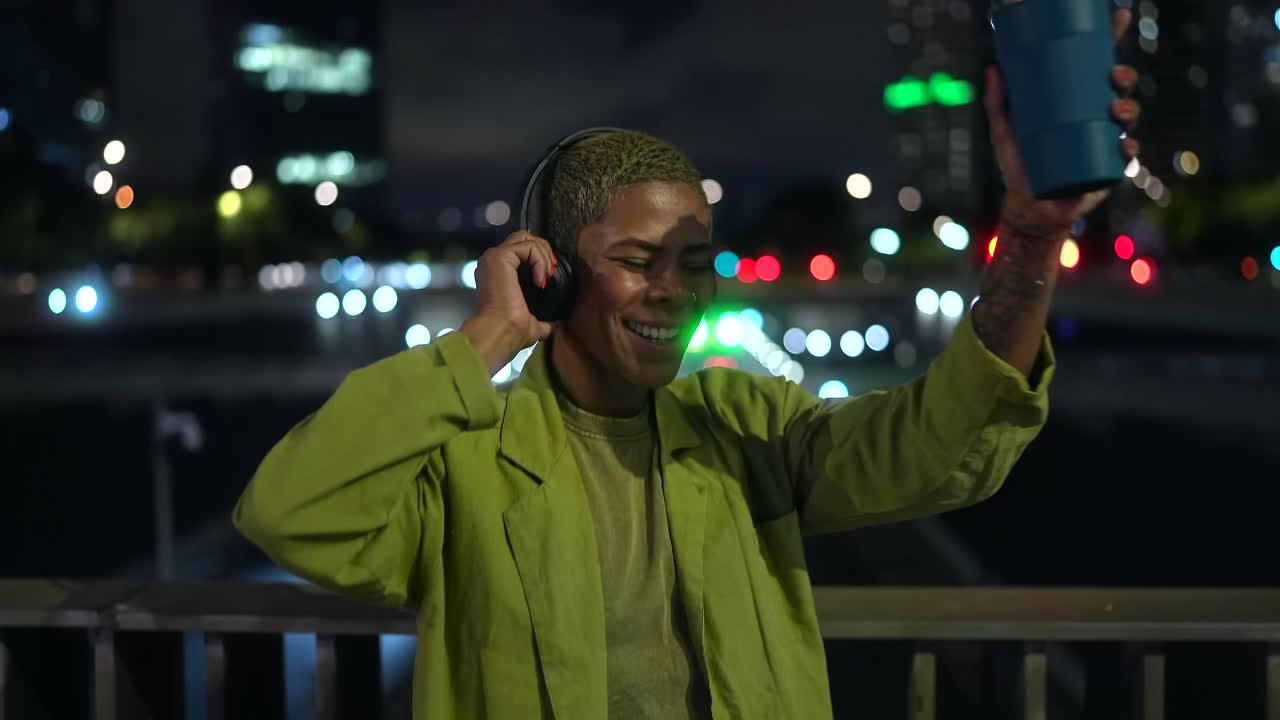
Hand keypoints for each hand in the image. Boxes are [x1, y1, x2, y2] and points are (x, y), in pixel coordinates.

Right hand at [460, 230, 555, 373]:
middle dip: (543, 250)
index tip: (548, 278)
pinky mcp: (498, 256)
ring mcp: (493, 257)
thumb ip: (540, 320)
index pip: (521, 250)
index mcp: (498, 273)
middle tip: (550, 272)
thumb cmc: (511, 332)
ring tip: (546, 277)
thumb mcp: (531, 322)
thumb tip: (550, 327)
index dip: (540, 257)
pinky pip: (528, 246)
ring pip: (526, 237)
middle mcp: (492, 261)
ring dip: (543, 255)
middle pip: (523, 237)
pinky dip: (539, 260)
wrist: (501, 334)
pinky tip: (540, 280)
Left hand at [984, 8, 1139, 236]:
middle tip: (1114, 74)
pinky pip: (1127, 156)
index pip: (1097, 66)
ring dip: (1129, 107)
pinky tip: (1125, 145)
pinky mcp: (1110, 168)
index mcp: (1076, 102)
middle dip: (1123, 76)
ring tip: (1115, 108)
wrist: (1028, 206)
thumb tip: (992, 68)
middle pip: (1119, 88)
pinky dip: (1129, 149)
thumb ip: (998, 102)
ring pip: (1128, 117)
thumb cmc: (1018, 165)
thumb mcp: (1005, 131)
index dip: (1112, 39)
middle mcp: (1096, 117)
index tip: (1118, 17)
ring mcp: (1106, 141)